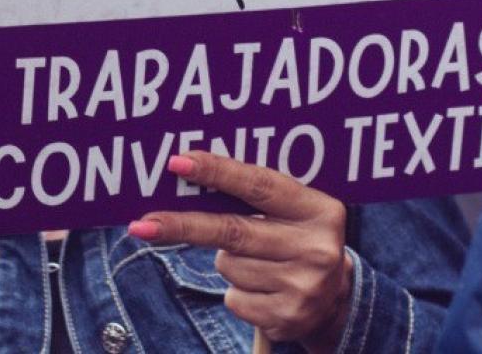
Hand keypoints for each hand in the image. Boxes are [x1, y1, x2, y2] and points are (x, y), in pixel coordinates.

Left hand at [128, 152, 353, 352]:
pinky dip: (236, 291)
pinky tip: (261, 286)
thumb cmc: (297, 235)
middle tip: (143, 224)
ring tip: (257, 258)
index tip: (177, 163)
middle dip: (183, 226)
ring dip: (227, 260)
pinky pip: (233, 299)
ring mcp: (303, 287)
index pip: (258, 184)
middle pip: (232, 232)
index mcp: (318, 209)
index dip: (216, 171)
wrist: (337, 299)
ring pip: (228, 266)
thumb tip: (188, 172)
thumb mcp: (292, 208)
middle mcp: (315, 248)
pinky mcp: (287, 319)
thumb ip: (252, 191)